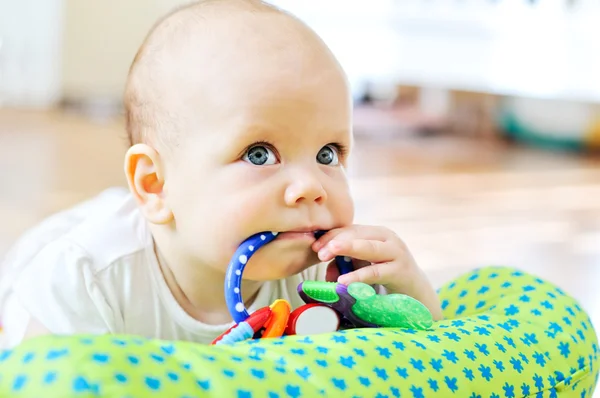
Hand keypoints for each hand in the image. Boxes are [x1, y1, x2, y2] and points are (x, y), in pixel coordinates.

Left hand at [312, 225, 442, 320]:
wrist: (415, 291)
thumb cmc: (386, 275)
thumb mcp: (363, 265)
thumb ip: (344, 264)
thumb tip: (326, 273)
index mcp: (376, 232)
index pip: (350, 229)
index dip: (331, 236)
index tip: (314, 246)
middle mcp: (387, 238)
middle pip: (357, 234)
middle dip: (335, 241)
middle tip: (318, 253)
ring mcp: (396, 252)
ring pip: (368, 247)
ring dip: (346, 248)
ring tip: (327, 253)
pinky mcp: (401, 271)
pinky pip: (375, 272)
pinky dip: (358, 276)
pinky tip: (343, 281)